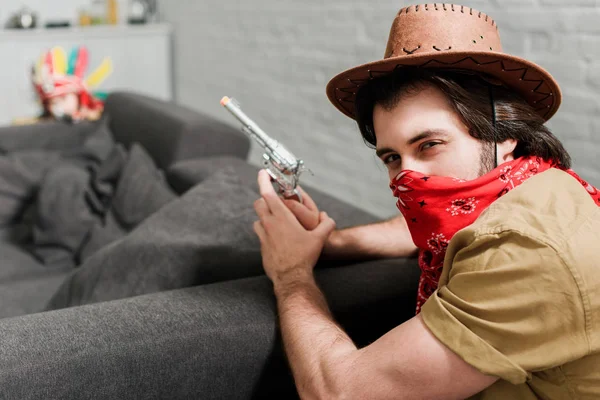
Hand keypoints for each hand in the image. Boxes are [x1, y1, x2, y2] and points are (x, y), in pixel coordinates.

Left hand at [253, 170, 335, 286]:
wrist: (291, 277)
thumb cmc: (304, 256)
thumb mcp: (319, 239)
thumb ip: (326, 225)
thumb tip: (328, 218)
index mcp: (281, 217)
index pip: (267, 193)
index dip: (263, 181)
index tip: (263, 173)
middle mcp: (269, 224)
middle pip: (259, 203)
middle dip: (265, 199)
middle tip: (275, 200)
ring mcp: (263, 236)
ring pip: (257, 218)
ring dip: (264, 215)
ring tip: (276, 219)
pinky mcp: (261, 247)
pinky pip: (260, 233)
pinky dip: (265, 230)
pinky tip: (276, 236)